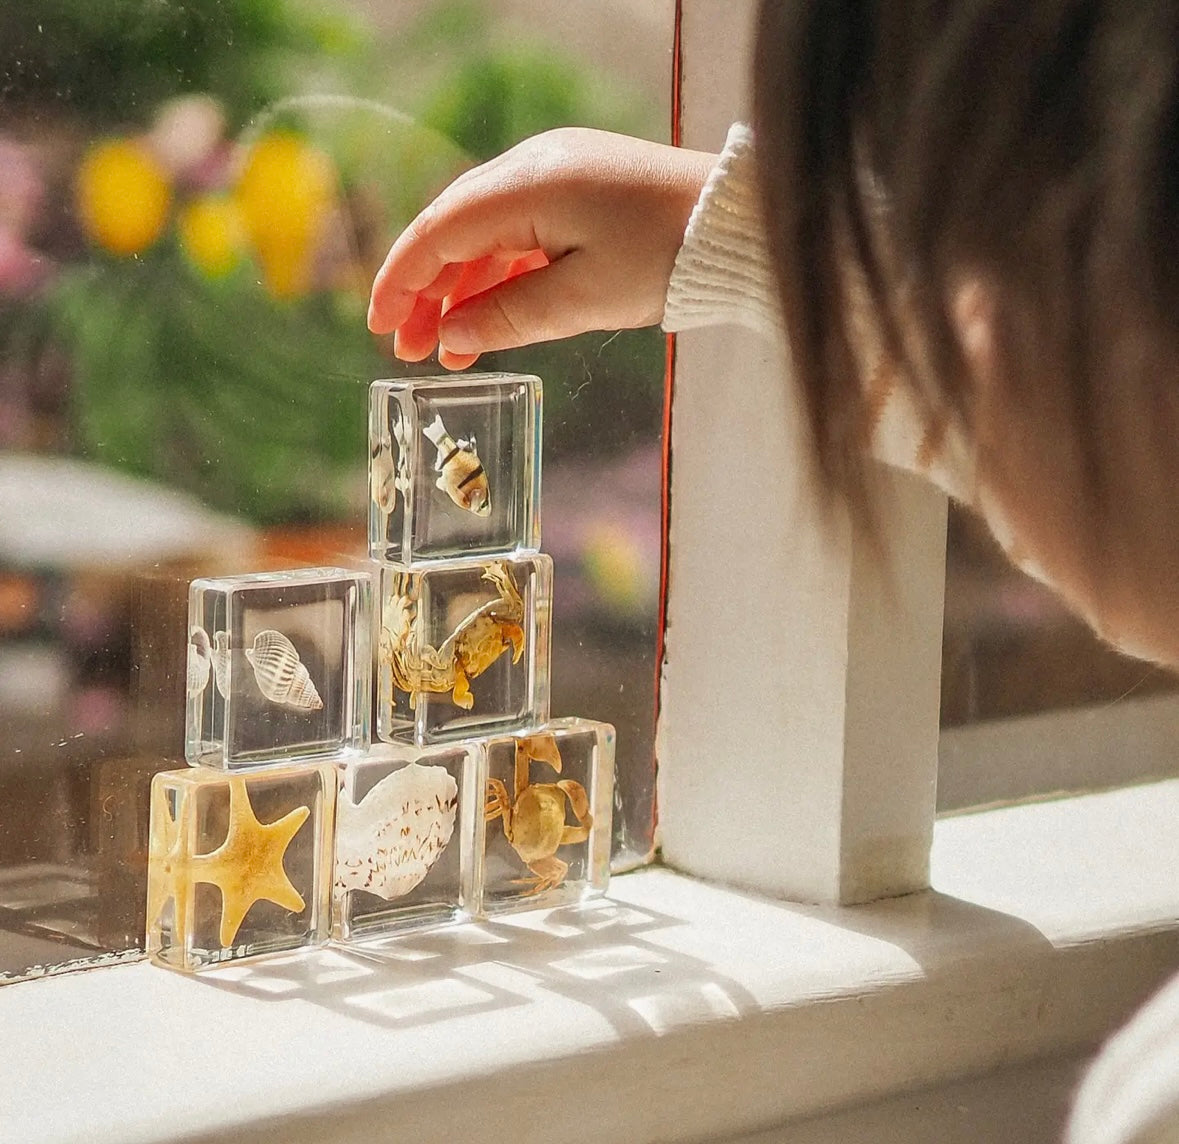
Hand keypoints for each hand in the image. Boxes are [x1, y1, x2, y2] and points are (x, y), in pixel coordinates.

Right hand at [367, 127, 716, 368]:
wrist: (736, 224)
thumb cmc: (666, 257)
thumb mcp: (583, 299)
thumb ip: (510, 318)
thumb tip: (453, 338)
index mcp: (529, 185)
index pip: (439, 231)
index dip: (402, 279)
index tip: (381, 325)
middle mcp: (533, 167)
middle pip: (453, 228)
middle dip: (425, 290)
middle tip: (407, 347)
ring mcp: (555, 173)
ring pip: (484, 232)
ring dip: (460, 288)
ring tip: (445, 347)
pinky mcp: (576, 189)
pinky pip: (519, 232)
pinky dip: (498, 275)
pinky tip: (487, 318)